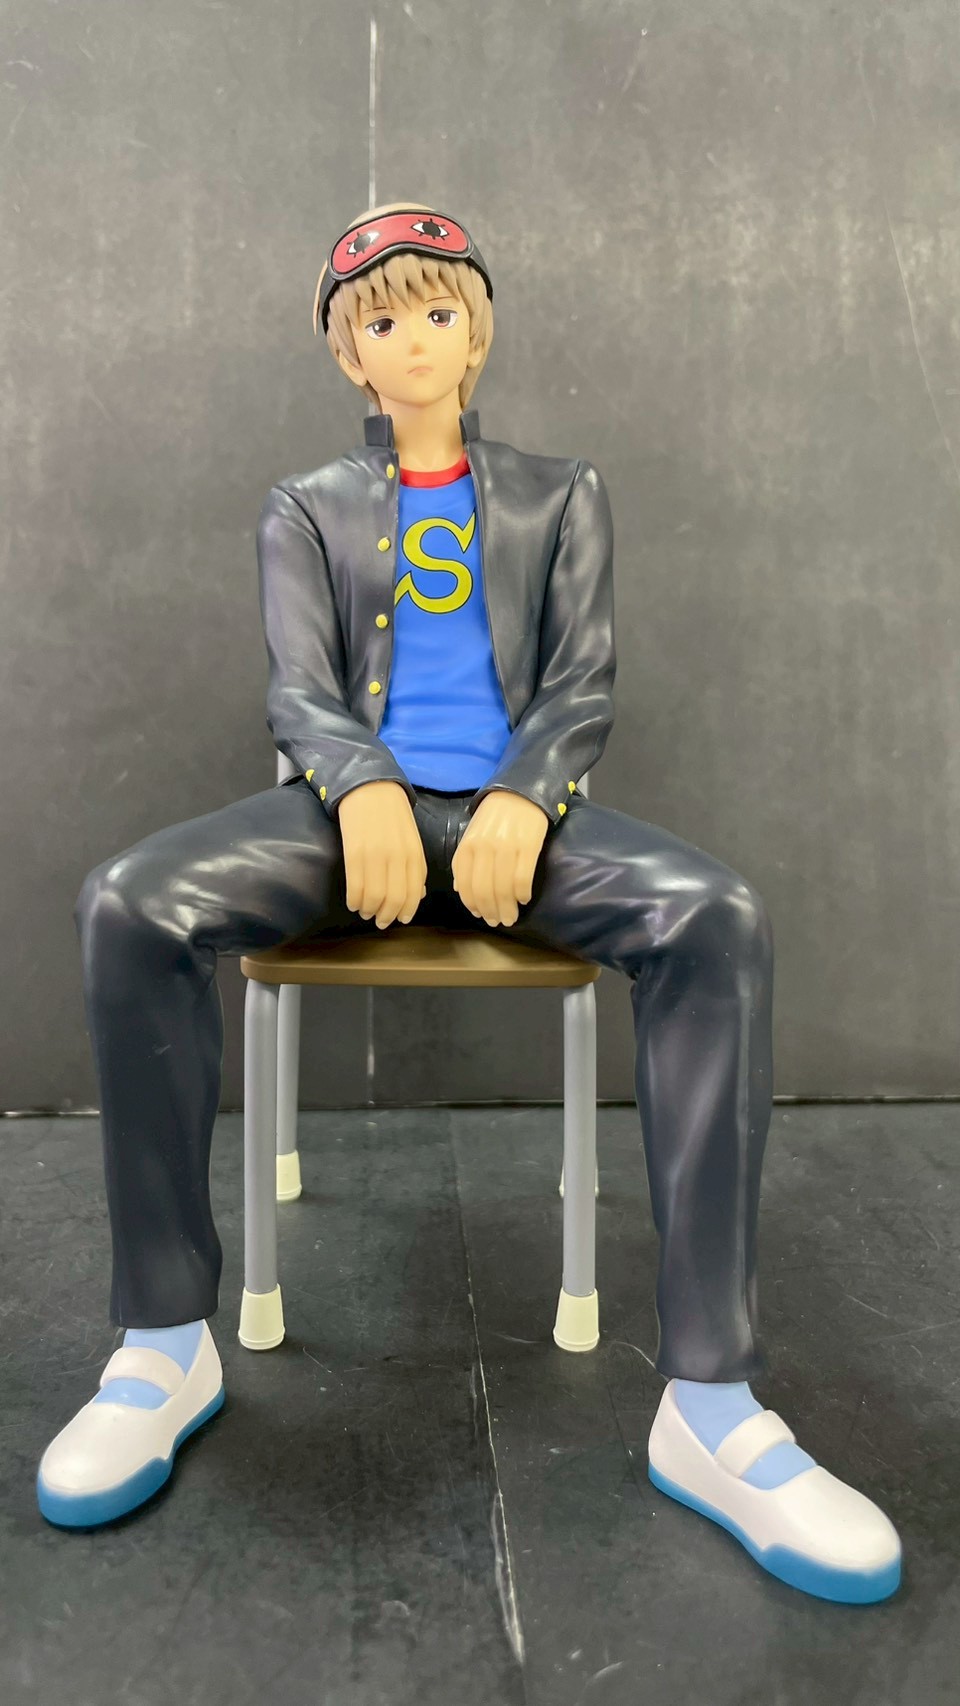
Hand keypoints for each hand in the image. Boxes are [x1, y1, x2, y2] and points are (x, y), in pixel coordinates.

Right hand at [337, 780, 427, 928]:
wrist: (370, 788)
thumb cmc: (392, 814)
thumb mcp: (412, 839)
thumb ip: (415, 867)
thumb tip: (417, 896)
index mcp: (415, 854)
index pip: (414, 893)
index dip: (406, 911)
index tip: (399, 919)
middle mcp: (397, 858)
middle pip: (394, 899)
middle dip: (387, 916)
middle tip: (380, 921)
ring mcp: (375, 856)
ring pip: (374, 897)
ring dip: (369, 910)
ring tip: (365, 911)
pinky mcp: (354, 853)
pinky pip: (355, 887)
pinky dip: (354, 900)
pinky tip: (353, 903)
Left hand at [452, 790, 548, 926]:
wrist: (520, 793)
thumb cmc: (494, 817)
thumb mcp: (472, 835)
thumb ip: (465, 862)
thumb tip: (460, 890)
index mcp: (467, 847)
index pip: (465, 884)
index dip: (472, 904)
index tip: (479, 914)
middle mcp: (484, 849)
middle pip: (484, 891)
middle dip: (490, 912)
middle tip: (497, 921)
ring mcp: (506, 848)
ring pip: (503, 889)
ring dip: (507, 908)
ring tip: (511, 917)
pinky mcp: (528, 847)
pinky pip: (523, 879)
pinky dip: (522, 894)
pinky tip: (524, 899)